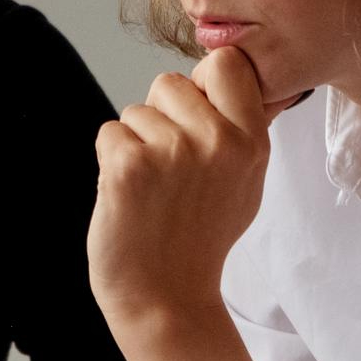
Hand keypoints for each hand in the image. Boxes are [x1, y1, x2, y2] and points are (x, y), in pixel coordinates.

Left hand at [87, 45, 270, 330]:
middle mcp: (217, 142)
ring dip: (135, 144)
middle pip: (170, 82)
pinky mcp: (129, 167)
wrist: (166, 298)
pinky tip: (130, 197)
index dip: (203, 83)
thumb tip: (237, 70)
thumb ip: (242, 127)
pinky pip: (109, 133)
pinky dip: (110, 162)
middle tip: (170, 170)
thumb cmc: (200, 238)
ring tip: (153, 190)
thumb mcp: (245, 182)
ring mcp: (172, 153)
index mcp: (251, 142)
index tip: (197, 117)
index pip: (226, 62)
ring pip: (135, 111)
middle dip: (161, 117)